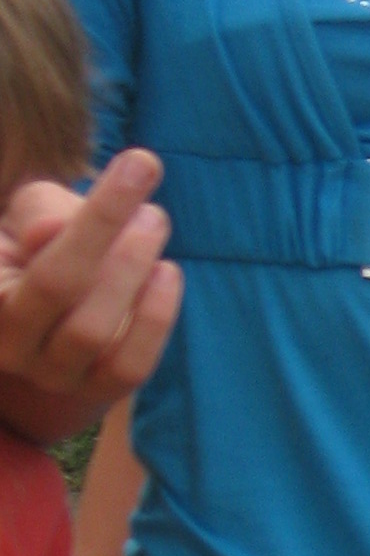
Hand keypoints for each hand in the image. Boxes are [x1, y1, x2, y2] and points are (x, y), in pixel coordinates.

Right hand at [0, 151, 182, 429]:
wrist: (55, 302)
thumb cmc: (44, 242)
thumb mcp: (34, 211)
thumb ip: (41, 213)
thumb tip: (53, 232)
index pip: (41, 257)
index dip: (97, 213)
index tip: (142, 163)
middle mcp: (6, 339)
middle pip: (58, 287)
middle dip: (115, 234)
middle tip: (152, 207)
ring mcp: (49, 373)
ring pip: (92, 331)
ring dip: (134, 271)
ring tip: (154, 225)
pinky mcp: (94, 392)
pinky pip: (128, 367)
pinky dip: (154, 318)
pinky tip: (167, 272)